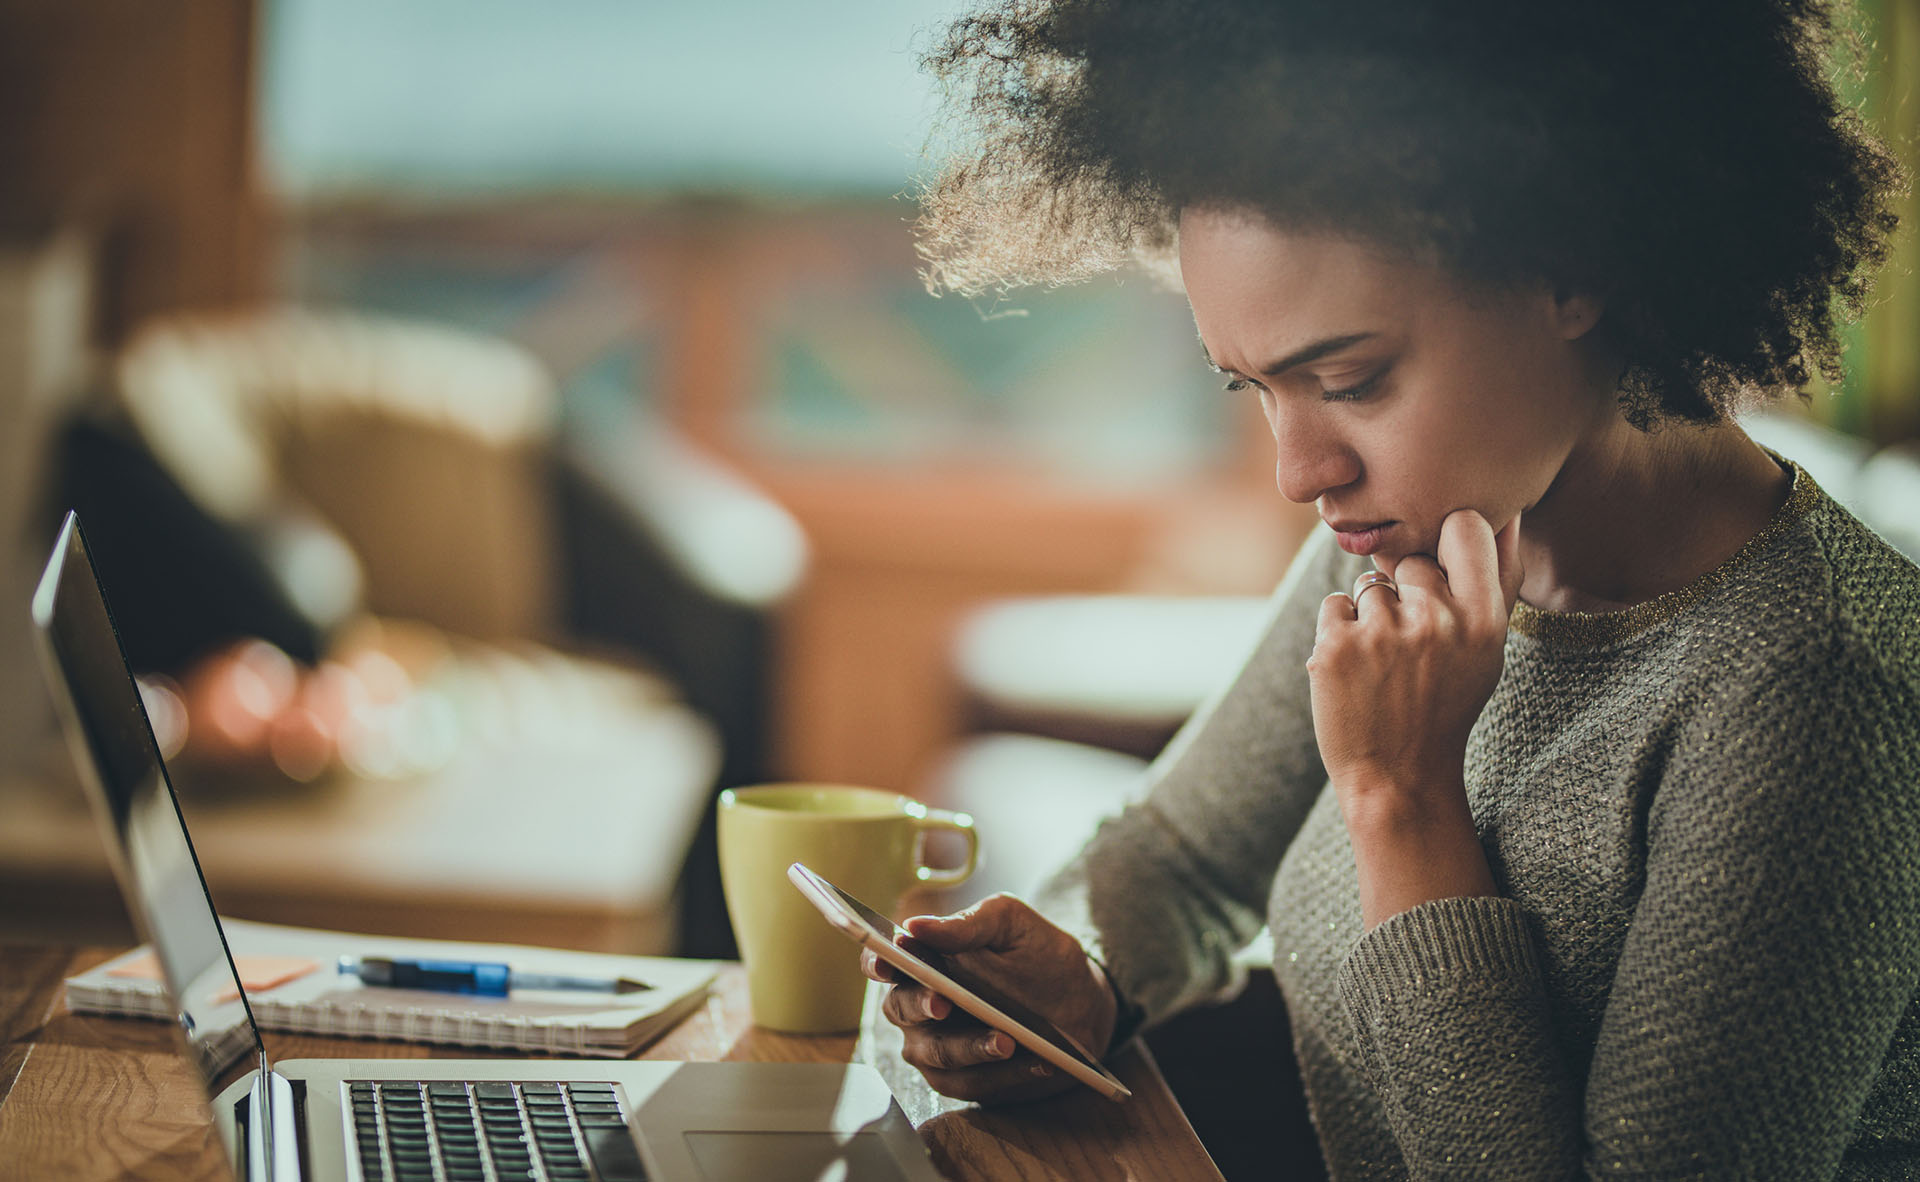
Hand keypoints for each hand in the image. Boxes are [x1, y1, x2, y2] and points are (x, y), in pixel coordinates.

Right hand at [861, 894, 1116, 1103]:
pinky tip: (1035, 1062)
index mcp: (923, 960)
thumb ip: (969, 923)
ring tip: (1008, 1041)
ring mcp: (936, 1046)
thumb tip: (916, 926)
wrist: (1082, 1003)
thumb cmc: (1038, 956)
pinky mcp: (963, 1081)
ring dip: (970, 1047)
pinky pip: (973, 1084)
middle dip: (922, 1006)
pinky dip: (1005, 1075)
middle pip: (901, 1008)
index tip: (888, 962)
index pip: (882, 961)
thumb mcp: (1013, 925)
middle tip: (945, 1003)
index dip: (877, 962)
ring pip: (936, 1053)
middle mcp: (919, 1006)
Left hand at [1307, 509, 1522, 925]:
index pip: (1465, 526)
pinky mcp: (1335, 647)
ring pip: (1370, 586)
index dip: (1448, 539)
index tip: (1444, 569)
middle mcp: (1437, 622)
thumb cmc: (1446, 706)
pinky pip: (1335, 605)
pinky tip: (1357, 672)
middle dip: (1407, 595)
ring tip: (1384, 668)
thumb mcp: (1486, 650)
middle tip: (1412, 651)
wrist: (1399, 776)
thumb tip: (1508, 511)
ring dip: (1370, 618)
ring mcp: (1383, 634)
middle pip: (1411, 562)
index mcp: (1484, 621)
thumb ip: (1498, 580)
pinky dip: (1339, 634)